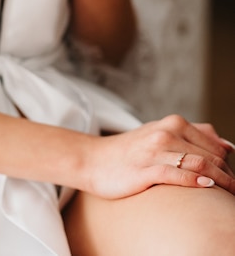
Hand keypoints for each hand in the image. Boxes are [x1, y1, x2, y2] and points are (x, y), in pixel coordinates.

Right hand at [84, 115, 234, 199]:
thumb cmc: (130, 151)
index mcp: (173, 122)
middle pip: (210, 155)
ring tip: (231, 194)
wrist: (93, 159)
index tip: (233, 179)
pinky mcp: (145, 169)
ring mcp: (155, 150)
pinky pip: (177, 174)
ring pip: (199, 164)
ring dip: (221, 180)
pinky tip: (207, 187)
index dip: (228, 163)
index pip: (214, 143)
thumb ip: (192, 135)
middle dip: (227, 174)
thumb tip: (227, 145)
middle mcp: (166, 132)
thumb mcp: (160, 134)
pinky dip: (196, 181)